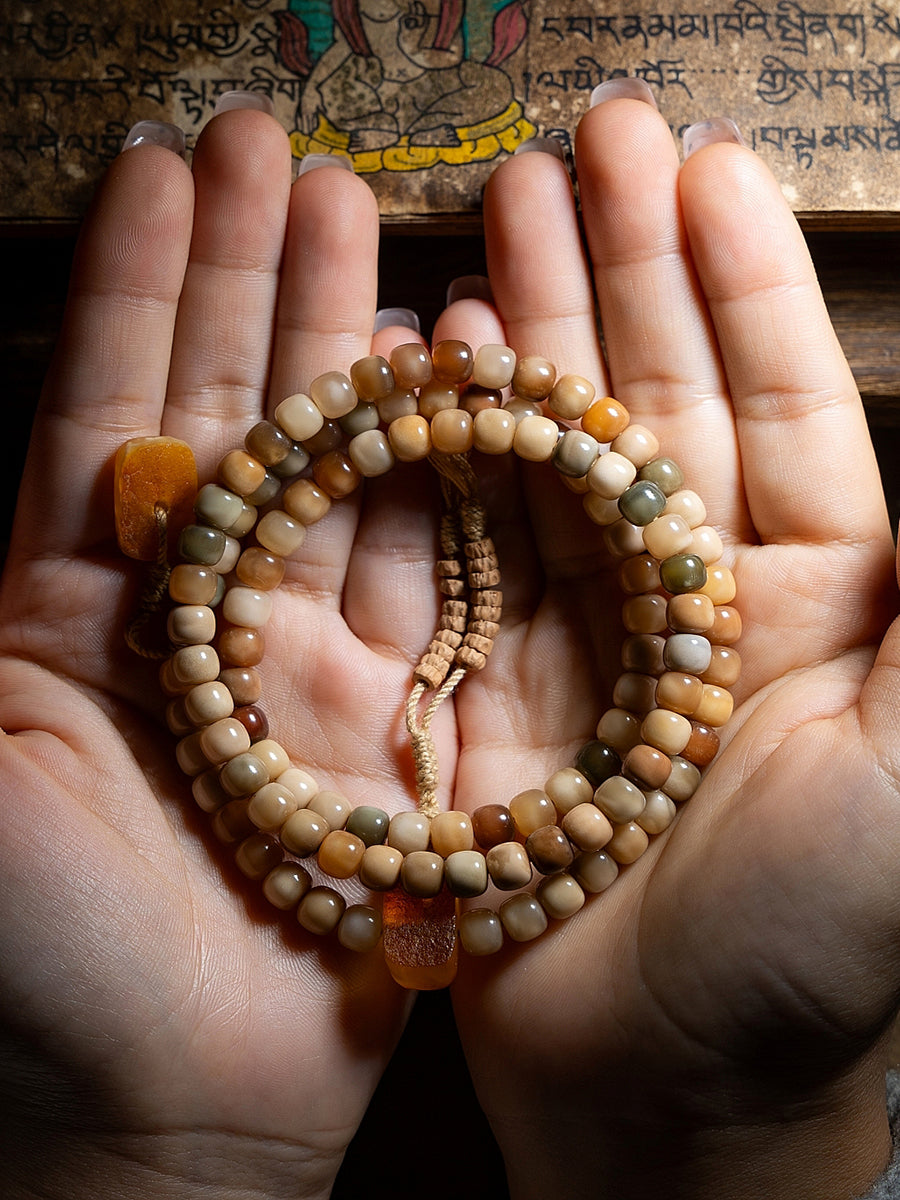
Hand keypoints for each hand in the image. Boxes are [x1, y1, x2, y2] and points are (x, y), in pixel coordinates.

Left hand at [0, 110, 435, 1197]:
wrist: (159, 1118)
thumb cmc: (29, 969)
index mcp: (78, 609)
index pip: (111, 407)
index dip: (135, 284)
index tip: (165, 165)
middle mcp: (201, 619)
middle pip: (235, 416)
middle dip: (250, 280)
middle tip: (281, 154)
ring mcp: (308, 664)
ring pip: (339, 478)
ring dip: (351, 353)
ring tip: (370, 226)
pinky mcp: (399, 723)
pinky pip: (432, 580)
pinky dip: (449, 482)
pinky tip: (460, 382)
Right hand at [438, 99, 899, 1198]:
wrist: (664, 1091)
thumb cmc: (806, 947)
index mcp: (816, 597)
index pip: (783, 404)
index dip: (741, 281)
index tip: (700, 164)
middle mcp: (697, 594)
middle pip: (658, 397)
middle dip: (624, 265)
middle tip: (580, 142)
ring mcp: (587, 629)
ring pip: (557, 447)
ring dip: (532, 329)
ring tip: (498, 209)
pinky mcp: (492, 678)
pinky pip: (468, 536)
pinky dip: (450, 447)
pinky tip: (435, 360)